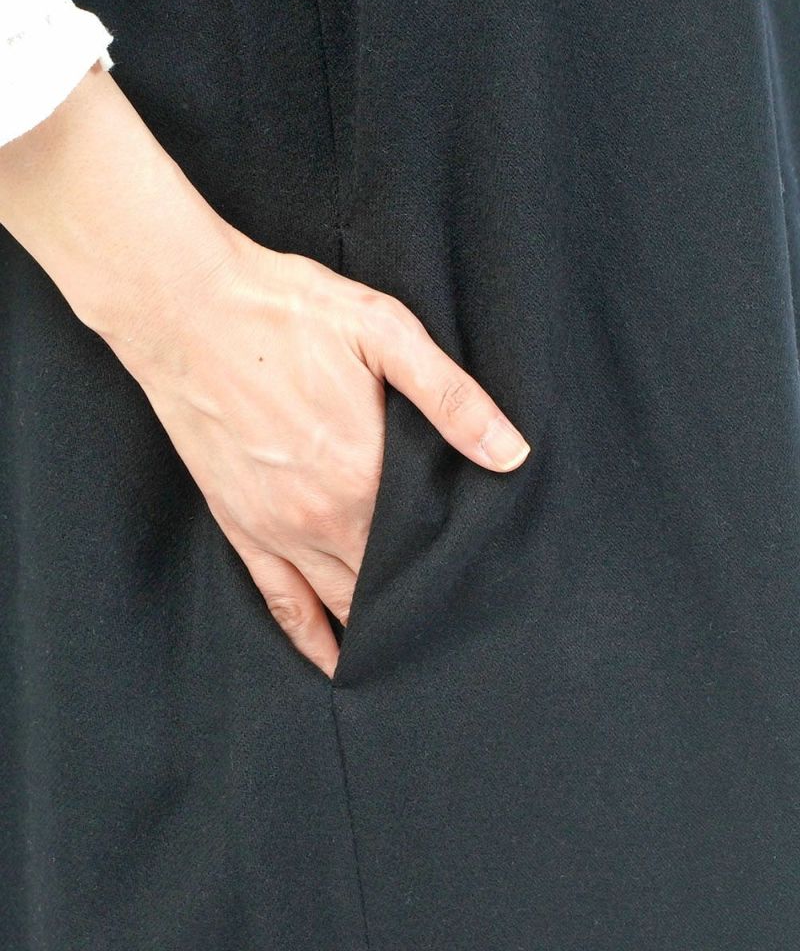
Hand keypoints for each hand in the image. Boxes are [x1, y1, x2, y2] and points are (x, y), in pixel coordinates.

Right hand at [104, 235, 530, 678]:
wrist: (183, 309)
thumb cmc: (284, 313)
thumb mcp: (383, 333)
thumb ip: (451, 398)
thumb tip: (511, 453)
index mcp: (365, 475)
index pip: (427, 546)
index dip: (457, 565)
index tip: (485, 583)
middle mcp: (323, 517)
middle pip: (388, 582)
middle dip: (423, 600)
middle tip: (459, 621)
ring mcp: (277, 528)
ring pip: (341, 601)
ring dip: (376, 626)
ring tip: (411, 651)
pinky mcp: (239, 525)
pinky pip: (280, 602)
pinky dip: (309, 637)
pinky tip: (333, 661)